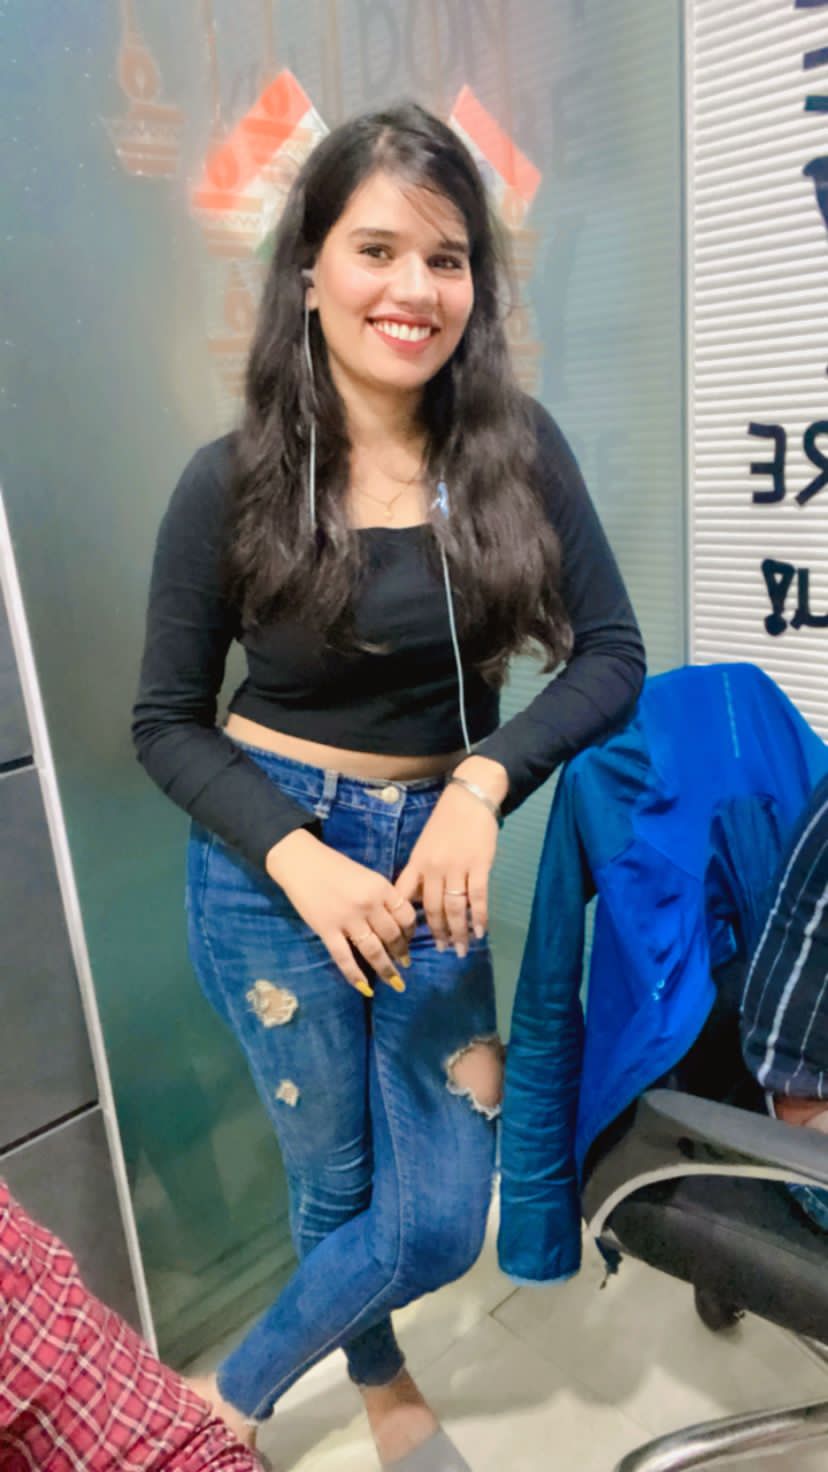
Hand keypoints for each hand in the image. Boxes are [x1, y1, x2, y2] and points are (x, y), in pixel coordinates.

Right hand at [265, 830, 416, 995]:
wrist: (300, 861)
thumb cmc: (334, 866)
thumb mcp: (367, 875)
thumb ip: (382, 896)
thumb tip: (396, 921)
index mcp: (381, 887)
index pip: (406, 915)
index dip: (411, 931)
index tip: (409, 939)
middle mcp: (368, 904)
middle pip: (392, 936)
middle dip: (401, 952)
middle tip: (405, 963)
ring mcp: (347, 919)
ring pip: (373, 951)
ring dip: (386, 969)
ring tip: (395, 981)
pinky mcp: (327, 930)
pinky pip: (344, 958)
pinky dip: (355, 975)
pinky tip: (365, 988)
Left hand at [393, 758, 506, 954]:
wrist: (469, 799)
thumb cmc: (446, 822)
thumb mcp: (424, 846)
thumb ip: (420, 872)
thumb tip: (417, 902)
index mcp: (417, 863)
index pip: (404, 897)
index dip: (404, 921)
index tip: (405, 941)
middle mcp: (433, 868)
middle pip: (432, 909)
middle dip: (438, 933)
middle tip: (443, 949)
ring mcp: (456, 867)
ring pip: (455, 908)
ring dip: (459, 931)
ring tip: (461, 948)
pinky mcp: (478, 865)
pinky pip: (477, 897)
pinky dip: (479, 917)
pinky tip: (480, 931)